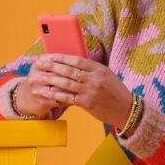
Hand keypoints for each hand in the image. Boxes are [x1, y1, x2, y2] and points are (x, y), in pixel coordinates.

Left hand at [17, 54, 132, 127]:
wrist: (126, 109)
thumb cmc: (115, 92)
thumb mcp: (107, 76)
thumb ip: (91, 70)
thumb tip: (72, 63)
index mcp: (99, 69)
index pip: (77, 60)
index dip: (61, 57)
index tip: (49, 56)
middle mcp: (94, 78)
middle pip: (68, 70)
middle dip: (51, 66)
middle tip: (39, 64)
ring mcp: (91, 91)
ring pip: (66, 83)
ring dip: (50, 80)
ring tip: (37, 78)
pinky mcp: (87, 103)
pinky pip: (67, 98)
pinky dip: (55, 95)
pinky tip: (46, 93)